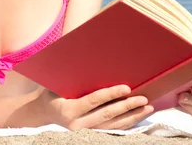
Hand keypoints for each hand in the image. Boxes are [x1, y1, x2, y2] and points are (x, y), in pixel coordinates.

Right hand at [34, 85, 153, 129]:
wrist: (44, 112)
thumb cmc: (53, 91)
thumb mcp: (57, 83)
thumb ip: (71, 75)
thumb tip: (90, 56)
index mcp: (68, 110)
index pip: (93, 101)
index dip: (110, 94)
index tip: (127, 87)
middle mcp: (77, 125)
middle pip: (107, 116)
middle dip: (127, 107)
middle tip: (143, 98)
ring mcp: (85, 132)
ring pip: (113, 126)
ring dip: (132, 117)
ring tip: (147, 107)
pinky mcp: (92, 134)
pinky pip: (113, 130)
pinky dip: (127, 123)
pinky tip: (139, 116)